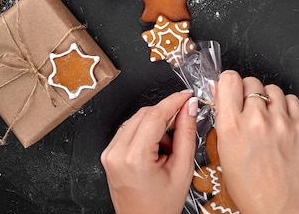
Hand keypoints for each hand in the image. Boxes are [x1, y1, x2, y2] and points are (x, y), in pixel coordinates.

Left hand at [101, 90, 197, 213]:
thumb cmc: (162, 205)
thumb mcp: (183, 168)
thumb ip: (186, 133)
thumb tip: (189, 107)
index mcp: (135, 158)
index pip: (155, 115)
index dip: (173, 101)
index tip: (187, 95)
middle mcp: (117, 153)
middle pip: (144, 114)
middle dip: (166, 113)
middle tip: (184, 119)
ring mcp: (110, 154)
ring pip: (136, 119)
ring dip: (156, 123)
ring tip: (170, 146)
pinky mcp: (109, 155)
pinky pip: (129, 130)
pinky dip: (146, 132)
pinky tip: (158, 148)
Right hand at [215, 70, 298, 213]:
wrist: (276, 204)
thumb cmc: (247, 185)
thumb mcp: (223, 151)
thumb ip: (223, 118)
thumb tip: (222, 91)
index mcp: (232, 126)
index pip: (229, 79)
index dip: (228, 83)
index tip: (229, 90)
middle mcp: (256, 119)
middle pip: (250, 81)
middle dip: (246, 92)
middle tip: (246, 108)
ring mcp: (280, 121)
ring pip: (271, 88)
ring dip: (266, 98)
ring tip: (264, 115)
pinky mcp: (298, 125)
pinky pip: (291, 98)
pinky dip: (285, 104)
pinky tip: (279, 118)